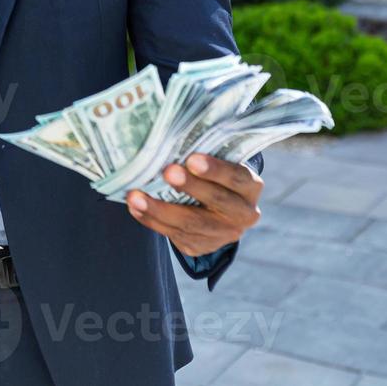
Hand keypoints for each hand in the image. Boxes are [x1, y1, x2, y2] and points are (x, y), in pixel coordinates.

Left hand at [125, 154, 262, 257]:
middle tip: (166, 172)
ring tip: (135, 196)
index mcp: (251, 187)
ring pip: (191, 224)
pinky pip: (175, 235)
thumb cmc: (211, 175)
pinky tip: (136, 208)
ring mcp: (223, 234)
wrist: (217, 211)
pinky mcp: (202, 246)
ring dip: (159, 209)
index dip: (216, 170)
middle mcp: (243, 214)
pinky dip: (152, 221)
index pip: (237, 177)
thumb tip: (169, 138)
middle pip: (216, 201)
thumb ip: (202, 155)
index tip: (192, 159)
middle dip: (189, 187)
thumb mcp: (218, 162)